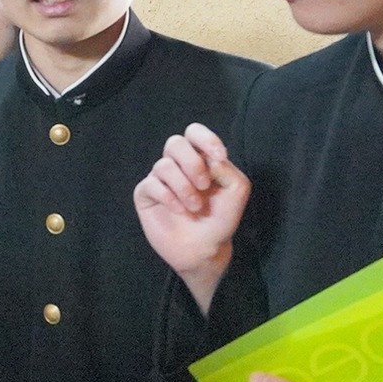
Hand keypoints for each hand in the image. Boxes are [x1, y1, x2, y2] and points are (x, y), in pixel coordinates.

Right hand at [134, 123, 249, 313]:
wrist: (205, 249)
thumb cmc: (221, 219)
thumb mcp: (236, 190)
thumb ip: (227, 169)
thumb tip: (209, 159)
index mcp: (199, 158)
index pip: (194, 132)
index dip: (205, 139)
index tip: (219, 157)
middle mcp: (178, 165)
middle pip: (175, 143)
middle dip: (192, 163)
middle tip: (205, 185)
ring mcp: (160, 179)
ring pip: (163, 165)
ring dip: (183, 186)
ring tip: (195, 207)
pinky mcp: (146, 195)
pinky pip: (151, 184)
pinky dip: (168, 197)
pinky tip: (180, 210)